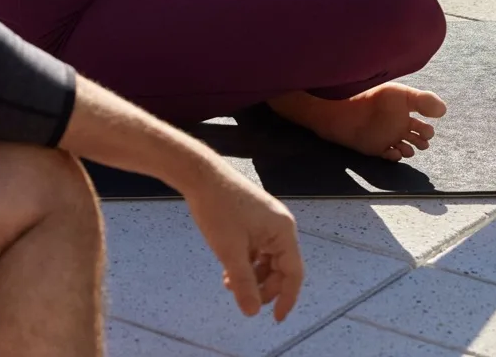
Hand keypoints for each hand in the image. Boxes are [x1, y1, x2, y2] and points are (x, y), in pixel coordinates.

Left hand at [182, 162, 303, 321]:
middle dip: (265, 287)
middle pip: (281, 268)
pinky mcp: (255, 219)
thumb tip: (253, 312)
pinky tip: (229, 272)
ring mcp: (268, 222)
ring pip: (267, 260)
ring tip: (231, 285)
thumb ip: (244, 283)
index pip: (294, 273)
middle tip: (245, 300)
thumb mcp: (229, 251)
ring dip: (253, 276)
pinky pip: (257, 249)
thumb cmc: (218, 211)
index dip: (287, 298)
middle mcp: (281, 227)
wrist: (201, 175)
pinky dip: (247, 263)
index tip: (276, 320)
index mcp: (283, 232)